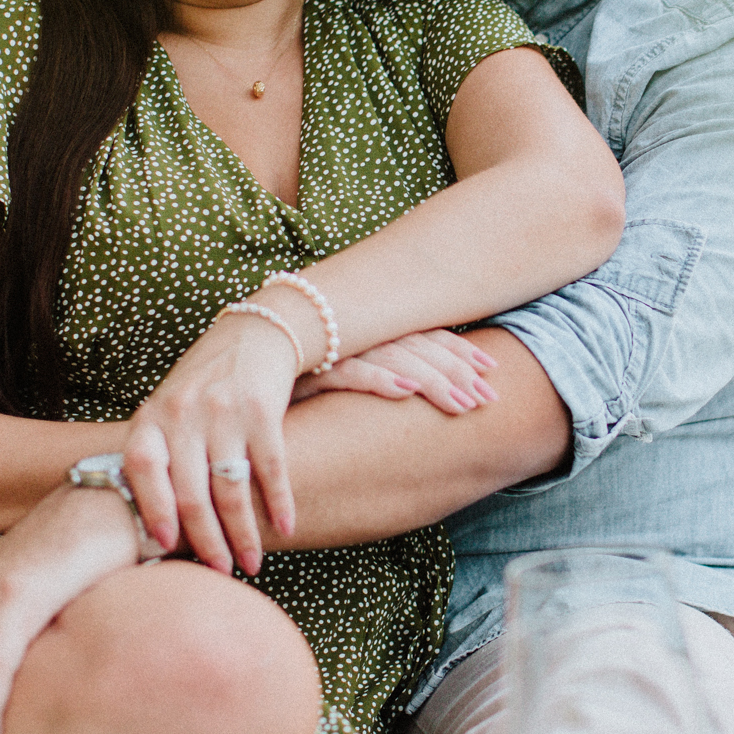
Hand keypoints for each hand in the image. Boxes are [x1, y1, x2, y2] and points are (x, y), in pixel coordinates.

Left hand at [121, 306, 301, 575]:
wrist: (252, 335)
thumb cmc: (203, 386)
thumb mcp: (167, 412)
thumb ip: (157, 457)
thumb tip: (151, 527)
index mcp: (151, 417)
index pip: (143, 471)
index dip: (153, 512)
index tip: (166, 549)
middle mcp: (184, 413)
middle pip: (192, 494)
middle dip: (207, 541)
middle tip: (219, 571)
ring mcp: (224, 412)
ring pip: (232, 490)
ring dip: (244, 533)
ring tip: (250, 563)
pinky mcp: (263, 411)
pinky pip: (272, 469)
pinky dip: (280, 503)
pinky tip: (285, 529)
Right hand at [292, 329, 497, 415]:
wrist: (242, 383)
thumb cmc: (298, 384)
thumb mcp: (347, 375)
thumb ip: (384, 373)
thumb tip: (425, 387)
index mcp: (369, 329)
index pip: (422, 333)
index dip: (458, 350)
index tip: (491, 369)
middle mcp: (354, 333)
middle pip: (416, 345)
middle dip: (456, 370)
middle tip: (488, 399)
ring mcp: (331, 349)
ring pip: (393, 357)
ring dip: (431, 379)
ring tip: (462, 404)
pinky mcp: (306, 369)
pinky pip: (349, 371)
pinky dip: (379, 379)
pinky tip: (407, 392)